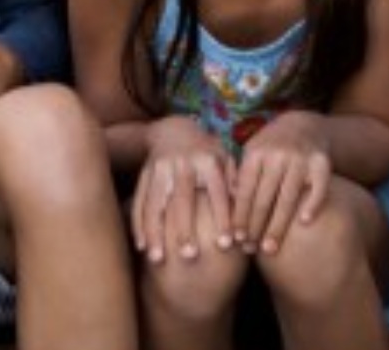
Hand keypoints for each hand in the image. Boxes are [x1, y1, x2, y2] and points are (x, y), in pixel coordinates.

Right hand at [132, 116, 235, 263]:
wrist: (173, 129)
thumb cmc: (207, 152)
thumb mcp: (225, 158)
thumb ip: (235, 182)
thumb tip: (249, 211)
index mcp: (207, 160)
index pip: (216, 192)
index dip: (222, 218)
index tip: (227, 245)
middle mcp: (182, 164)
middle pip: (182, 200)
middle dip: (184, 229)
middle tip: (190, 257)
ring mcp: (159, 170)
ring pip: (155, 204)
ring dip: (155, 232)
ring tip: (158, 259)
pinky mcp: (144, 176)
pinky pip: (139, 202)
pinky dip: (138, 225)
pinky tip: (142, 246)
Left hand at [232, 111, 332, 254]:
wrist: (303, 125)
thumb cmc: (270, 147)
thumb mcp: (252, 154)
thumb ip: (240, 177)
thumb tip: (227, 206)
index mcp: (256, 153)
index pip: (245, 191)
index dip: (240, 216)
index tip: (236, 239)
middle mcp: (277, 155)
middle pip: (264, 198)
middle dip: (255, 227)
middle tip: (250, 250)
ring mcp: (300, 159)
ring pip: (288, 198)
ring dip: (278, 226)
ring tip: (270, 248)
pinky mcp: (322, 163)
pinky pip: (319, 187)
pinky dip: (312, 204)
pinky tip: (304, 222)